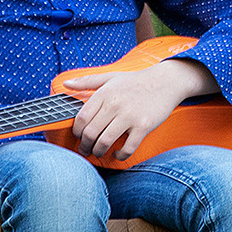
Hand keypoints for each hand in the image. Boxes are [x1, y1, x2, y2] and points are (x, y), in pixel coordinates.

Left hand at [63, 57, 210, 160]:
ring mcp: (129, 116)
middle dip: (84, 146)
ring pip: (105, 142)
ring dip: (98, 152)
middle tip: (86, 150)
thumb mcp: (110, 77)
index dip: (76, 132)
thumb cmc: (136, 81)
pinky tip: (119, 153)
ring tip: (99, 152)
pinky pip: (128, 147)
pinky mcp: (143, 126)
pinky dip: (120, 155)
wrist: (166, 81)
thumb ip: (87, 81)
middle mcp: (114, 105)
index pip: (81, 119)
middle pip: (90, 133)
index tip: (79, 136)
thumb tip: (66, 84)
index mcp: (104, 94)